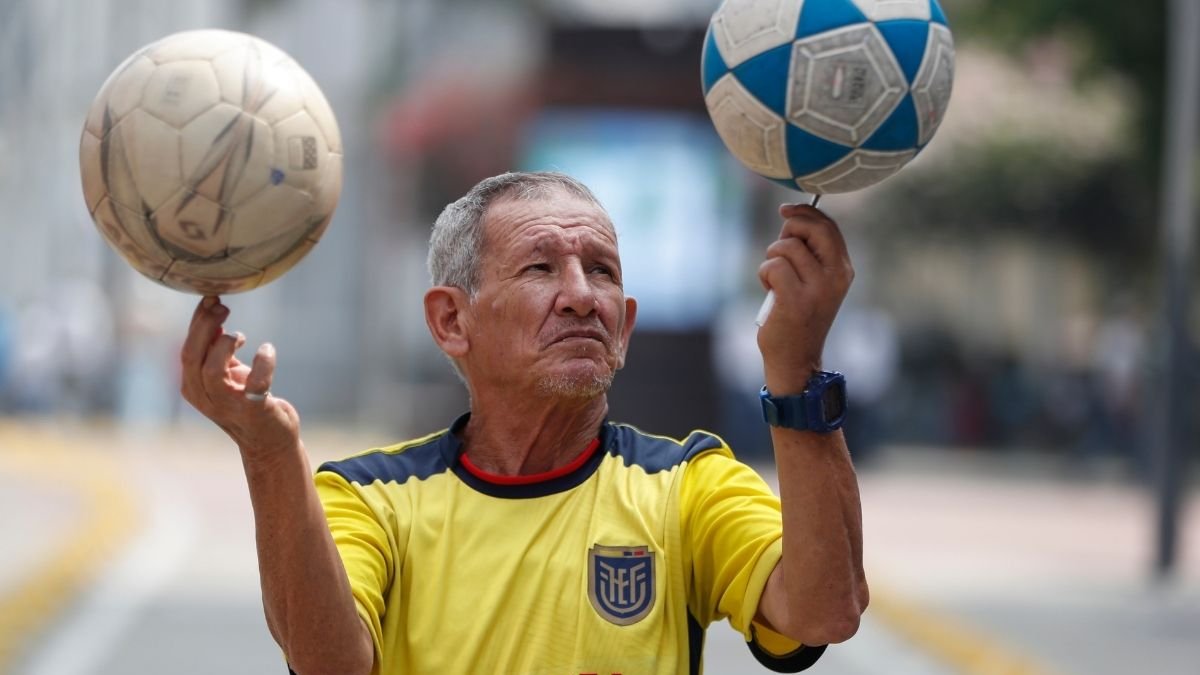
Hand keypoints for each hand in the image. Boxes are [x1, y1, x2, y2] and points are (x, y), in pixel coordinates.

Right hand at [180, 296, 300, 464]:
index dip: (198, 320)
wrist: (268, 438)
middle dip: (206, 326)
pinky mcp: (253, 410)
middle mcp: (203, 396)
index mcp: (193, 385)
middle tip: (223, 307)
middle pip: (192, 356)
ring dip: (224, 345)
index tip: (212, 297)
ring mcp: (226, 406)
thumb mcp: (225, 371)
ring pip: (211, 370)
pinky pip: (256, 382)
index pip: (188, 348)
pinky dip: (263, 362)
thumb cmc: (246, 399)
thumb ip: (215, 346)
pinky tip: (267, 349)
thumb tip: (213, 310)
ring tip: (240, 336)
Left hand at [757, 203, 853, 394]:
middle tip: (778, 249)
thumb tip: (791, 220)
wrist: (797, 359)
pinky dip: (764, 273)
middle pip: (812, 229)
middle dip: (789, 229)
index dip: (805, 213)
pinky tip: (769, 289)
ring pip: (786, 247)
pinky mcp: (795, 299)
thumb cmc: (799, 316)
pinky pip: (773, 266)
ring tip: (774, 279)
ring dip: (771, 258)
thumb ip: (810, 253)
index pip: (829, 227)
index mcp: (843, 269)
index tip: (785, 210)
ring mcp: (817, 288)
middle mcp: (836, 276)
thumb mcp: (814, 281)